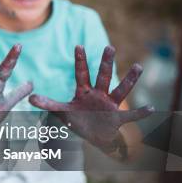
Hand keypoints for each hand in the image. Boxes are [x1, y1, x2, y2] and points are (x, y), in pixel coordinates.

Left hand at [29, 46, 153, 154]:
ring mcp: (110, 105)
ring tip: (138, 66)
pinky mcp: (117, 118)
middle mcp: (99, 94)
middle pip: (103, 76)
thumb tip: (30, 98)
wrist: (92, 136)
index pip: (81, 73)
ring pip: (121, 90)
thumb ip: (48, 104)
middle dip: (105, 63)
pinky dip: (140, 112)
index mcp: (84, 91)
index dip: (80, 61)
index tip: (78, 46)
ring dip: (129, 79)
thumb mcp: (62, 112)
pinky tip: (151, 107)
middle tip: (109, 47)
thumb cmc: (78, 120)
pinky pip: (131, 115)